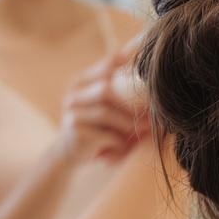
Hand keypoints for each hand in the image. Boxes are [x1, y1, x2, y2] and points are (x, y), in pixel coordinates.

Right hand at [58, 48, 148, 164]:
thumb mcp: (104, 107)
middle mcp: (74, 94)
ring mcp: (72, 111)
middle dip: (131, 102)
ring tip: (144, 129)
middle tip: (150, 112)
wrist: (68, 153)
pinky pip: (104, 133)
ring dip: (128, 123)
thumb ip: (119, 92)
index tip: (141, 69)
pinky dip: (118, 140)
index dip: (122, 64)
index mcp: (81, 82)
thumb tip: (150, 83)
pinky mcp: (74, 130)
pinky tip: (124, 145)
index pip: (104, 67)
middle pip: (105, 89)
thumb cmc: (94, 128)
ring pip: (105, 112)